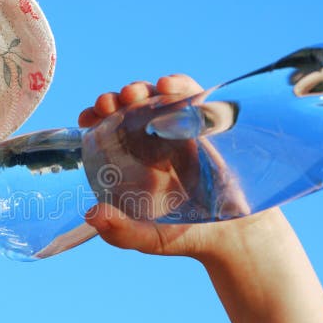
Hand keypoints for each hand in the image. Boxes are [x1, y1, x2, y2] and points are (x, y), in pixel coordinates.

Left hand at [79, 74, 257, 258]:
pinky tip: (167, 85)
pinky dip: (180, 85)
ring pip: (158, 97)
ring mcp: (184, 129)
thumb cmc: (189, 234)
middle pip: (130, 107)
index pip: (109, 128)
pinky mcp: (212, 124)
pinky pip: (195, 96)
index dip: (96, 117)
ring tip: (132, 94)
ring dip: (142, 88)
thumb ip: (120, 232)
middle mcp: (156, 140)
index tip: (86, 117)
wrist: (236, 236)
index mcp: (136, 159)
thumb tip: (92, 215)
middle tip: (107, 104)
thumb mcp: (150, 238)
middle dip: (115, 99)